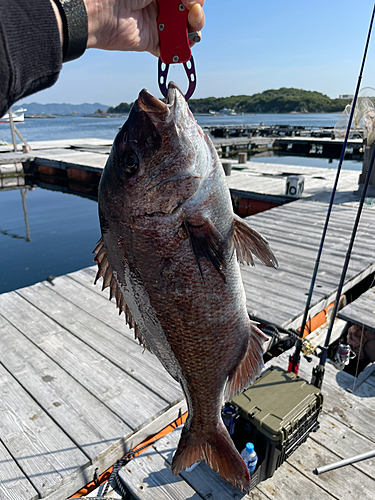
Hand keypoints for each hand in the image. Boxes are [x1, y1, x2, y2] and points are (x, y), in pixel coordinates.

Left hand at [84, 0, 204, 55]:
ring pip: (184, 32)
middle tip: (192, 13)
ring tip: (187, 29)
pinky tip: (181, 46)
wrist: (99, 13)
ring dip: (191, 32)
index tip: (192, 1)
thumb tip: (195, 2)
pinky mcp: (152, 43)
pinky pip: (171, 49)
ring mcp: (157, 25)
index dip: (195, 0)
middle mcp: (160, 5)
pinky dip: (179, 51)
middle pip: (189, 13)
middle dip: (196, 15)